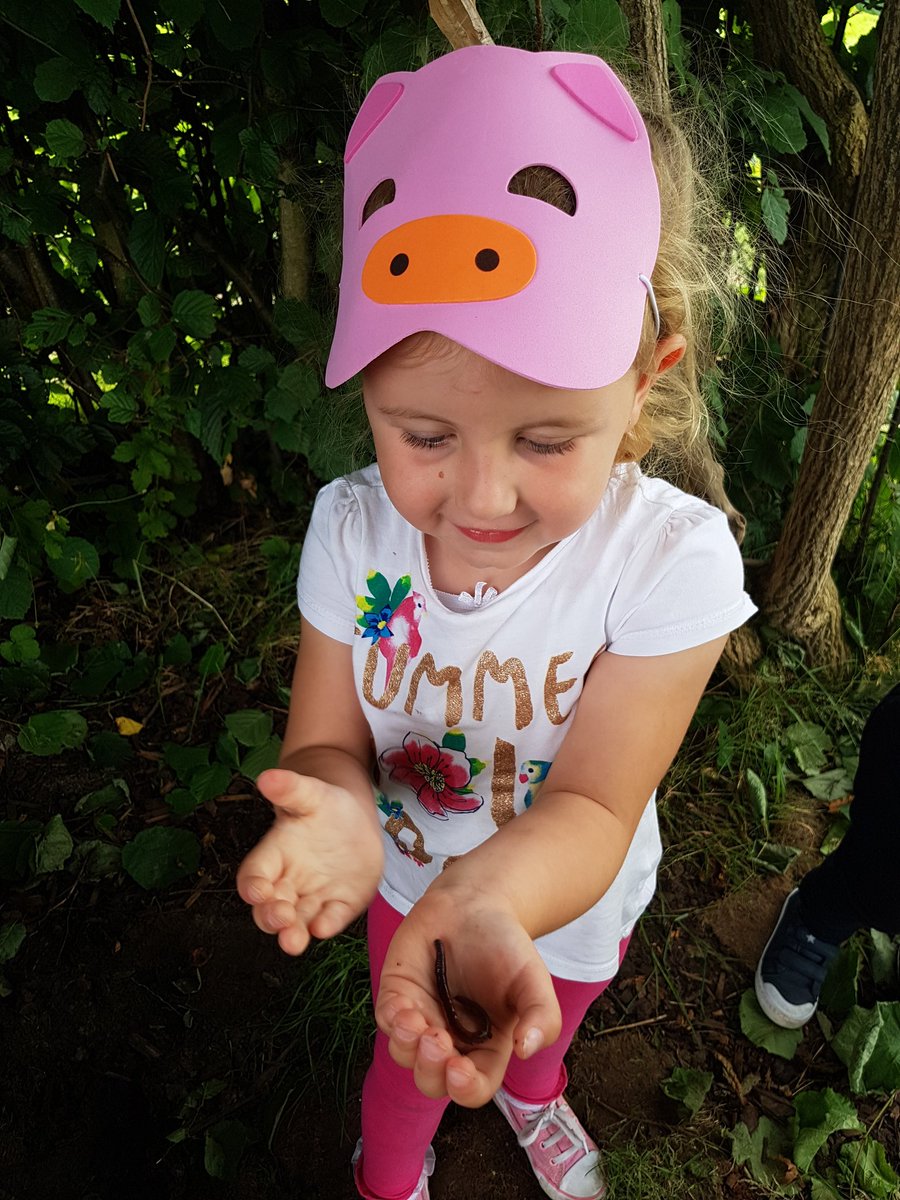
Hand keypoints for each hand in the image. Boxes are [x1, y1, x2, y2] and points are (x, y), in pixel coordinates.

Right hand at [236, 768, 382, 954]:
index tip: (258, 892)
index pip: (253, 876)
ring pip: (297, 922)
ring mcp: (313, 897)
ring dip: (293, 934)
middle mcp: (288, 883)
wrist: (356, 818)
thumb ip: (290, 788)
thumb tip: (267, 777)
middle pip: (269, 908)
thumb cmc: (325, 805)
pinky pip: (329, 919)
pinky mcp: (339, 905)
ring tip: (293, 943)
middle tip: (280, 920)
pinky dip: (326, 925)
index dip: (252, 886)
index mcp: (274, 856)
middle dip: (271, 917)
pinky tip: (325, 926)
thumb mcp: (311, 793)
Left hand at [374, 888, 561, 1106]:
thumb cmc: (507, 945)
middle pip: (432, 1081)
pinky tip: (402, 1003)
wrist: (476, 902)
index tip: (459, 1070)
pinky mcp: (398, 995)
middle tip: (435, 1041)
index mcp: (486, 1046)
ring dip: (406, 1047)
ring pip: (404, 1055)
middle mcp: (452, 1040)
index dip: (465, 1089)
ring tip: (415, 1019)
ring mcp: (422, 1019)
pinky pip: (386, 1020)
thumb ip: (542, 1015)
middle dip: (430, 1070)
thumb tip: (526, 1050)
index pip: (474, 1087)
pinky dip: (391, 1018)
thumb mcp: (534, 979)